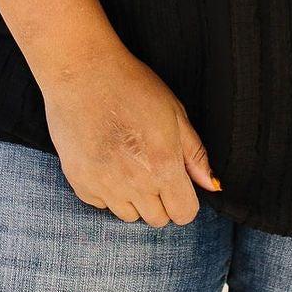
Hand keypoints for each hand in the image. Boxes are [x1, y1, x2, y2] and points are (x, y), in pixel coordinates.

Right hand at [39, 45, 218, 225]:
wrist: (80, 72)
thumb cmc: (131, 86)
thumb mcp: (174, 113)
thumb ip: (195, 155)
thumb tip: (211, 185)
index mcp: (163, 166)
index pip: (184, 214)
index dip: (185, 200)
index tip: (178, 184)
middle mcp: (134, 184)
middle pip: (157, 219)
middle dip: (160, 199)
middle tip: (150, 167)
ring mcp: (103, 186)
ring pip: (129, 215)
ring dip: (133, 198)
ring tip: (126, 163)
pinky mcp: (79, 183)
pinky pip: (101, 204)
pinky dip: (106, 190)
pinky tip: (105, 161)